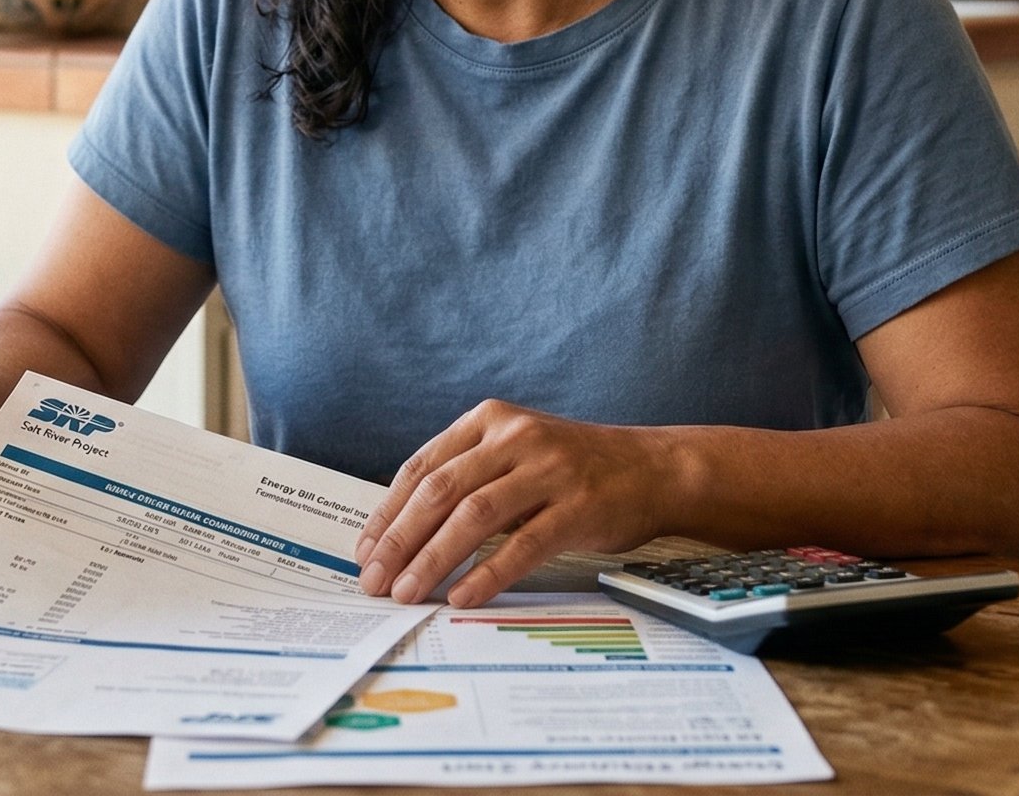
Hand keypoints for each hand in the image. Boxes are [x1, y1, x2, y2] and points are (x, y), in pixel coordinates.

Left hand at [353, 400, 682, 608]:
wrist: (654, 468)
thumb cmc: (575, 469)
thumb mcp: (516, 453)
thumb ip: (469, 476)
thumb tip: (403, 533)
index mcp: (490, 421)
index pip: (422, 468)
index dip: (388, 513)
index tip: (364, 552)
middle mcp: (516, 437)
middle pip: (440, 491)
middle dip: (399, 540)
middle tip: (374, 581)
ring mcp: (549, 469)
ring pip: (474, 516)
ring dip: (433, 559)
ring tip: (407, 593)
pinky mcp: (578, 506)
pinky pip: (523, 545)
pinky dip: (488, 574)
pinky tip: (462, 598)